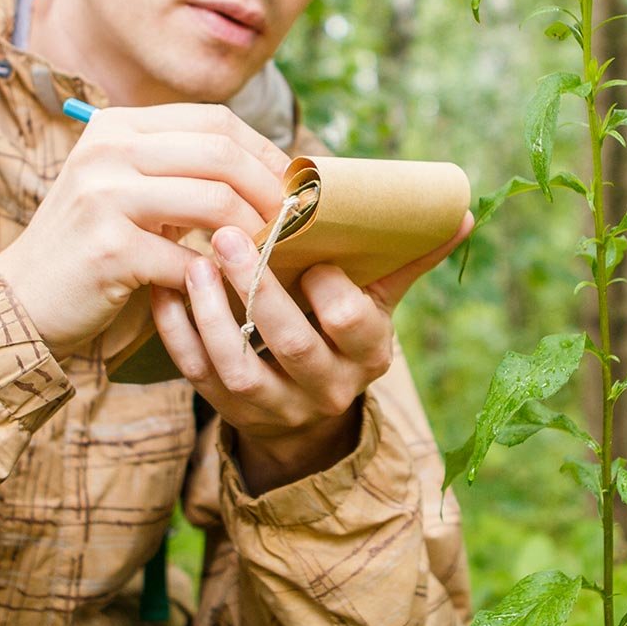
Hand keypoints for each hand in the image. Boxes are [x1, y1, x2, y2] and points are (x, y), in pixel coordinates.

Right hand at [0, 104, 289, 359]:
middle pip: (222, 154)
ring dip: (255, 231)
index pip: (214, 119)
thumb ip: (184, 168)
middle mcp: (108, 149)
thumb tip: (276, 169)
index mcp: (118, 126)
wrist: (20, 298)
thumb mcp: (131, 188)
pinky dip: (219, 275)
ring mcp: (104, 196)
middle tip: (295, 220)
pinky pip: (190, 258)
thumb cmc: (93, 244)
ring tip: (271, 251)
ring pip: (215, 201)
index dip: (264, 150)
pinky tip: (231, 285)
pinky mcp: (108, 249)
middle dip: (270, 188)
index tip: (293, 183)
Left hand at [149, 211, 471, 492]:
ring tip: (193, 262)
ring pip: (239, 367)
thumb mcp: (380, 303)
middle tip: (230, 235)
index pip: (353, 322)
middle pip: (293, 343)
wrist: (308, 412)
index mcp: (368, 354)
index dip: (328, 286)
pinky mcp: (228, 412)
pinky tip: (165, 289)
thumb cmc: (344, 333)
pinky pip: (198, 376)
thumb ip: (409, 258)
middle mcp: (326, 388)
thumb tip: (461, 213)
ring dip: (213, 313)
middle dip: (260, 289)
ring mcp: (275, 406)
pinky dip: (178, 334)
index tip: (304, 242)